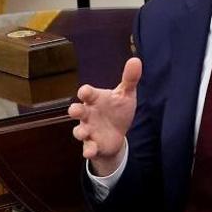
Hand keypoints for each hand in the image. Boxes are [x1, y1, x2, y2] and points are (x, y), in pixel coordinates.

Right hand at [71, 56, 139, 176]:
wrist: (117, 132)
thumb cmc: (117, 109)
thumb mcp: (125, 94)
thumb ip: (130, 79)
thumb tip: (136, 60)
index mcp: (95, 99)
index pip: (87, 93)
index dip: (85, 92)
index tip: (85, 92)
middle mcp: (88, 114)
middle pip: (77, 111)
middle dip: (75, 110)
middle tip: (76, 110)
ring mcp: (89, 129)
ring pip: (79, 130)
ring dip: (80, 131)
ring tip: (84, 133)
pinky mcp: (93, 144)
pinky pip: (88, 148)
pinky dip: (88, 150)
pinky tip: (90, 151)